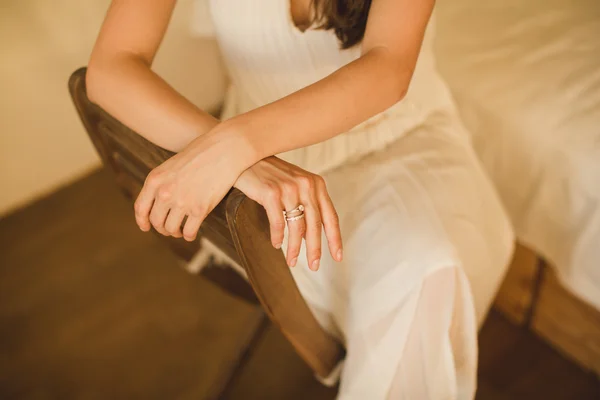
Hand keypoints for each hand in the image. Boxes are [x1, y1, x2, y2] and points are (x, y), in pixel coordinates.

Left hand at [134, 131, 249, 241]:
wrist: (223, 149)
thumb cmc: (201, 153)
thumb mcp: (172, 165)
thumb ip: (162, 183)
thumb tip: (159, 203)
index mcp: (155, 180)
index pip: (141, 208)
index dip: (142, 222)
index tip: (147, 227)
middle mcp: (165, 192)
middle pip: (157, 221)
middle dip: (162, 228)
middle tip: (171, 229)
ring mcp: (182, 202)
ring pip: (171, 229)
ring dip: (176, 233)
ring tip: (181, 231)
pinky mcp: (200, 209)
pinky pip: (189, 232)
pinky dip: (189, 235)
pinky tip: (192, 232)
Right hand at [234, 156, 342, 270]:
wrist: (245, 156)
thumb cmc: (269, 173)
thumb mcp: (294, 183)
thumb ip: (306, 202)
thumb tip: (310, 234)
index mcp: (316, 184)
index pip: (330, 216)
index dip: (335, 238)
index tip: (338, 257)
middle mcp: (306, 185)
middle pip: (315, 225)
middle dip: (315, 249)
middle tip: (315, 266)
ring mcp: (289, 189)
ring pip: (297, 227)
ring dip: (295, 248)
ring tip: (293, 261)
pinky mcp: (271, 193)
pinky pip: (278, 223)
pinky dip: (278, 237)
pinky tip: (277, 244)